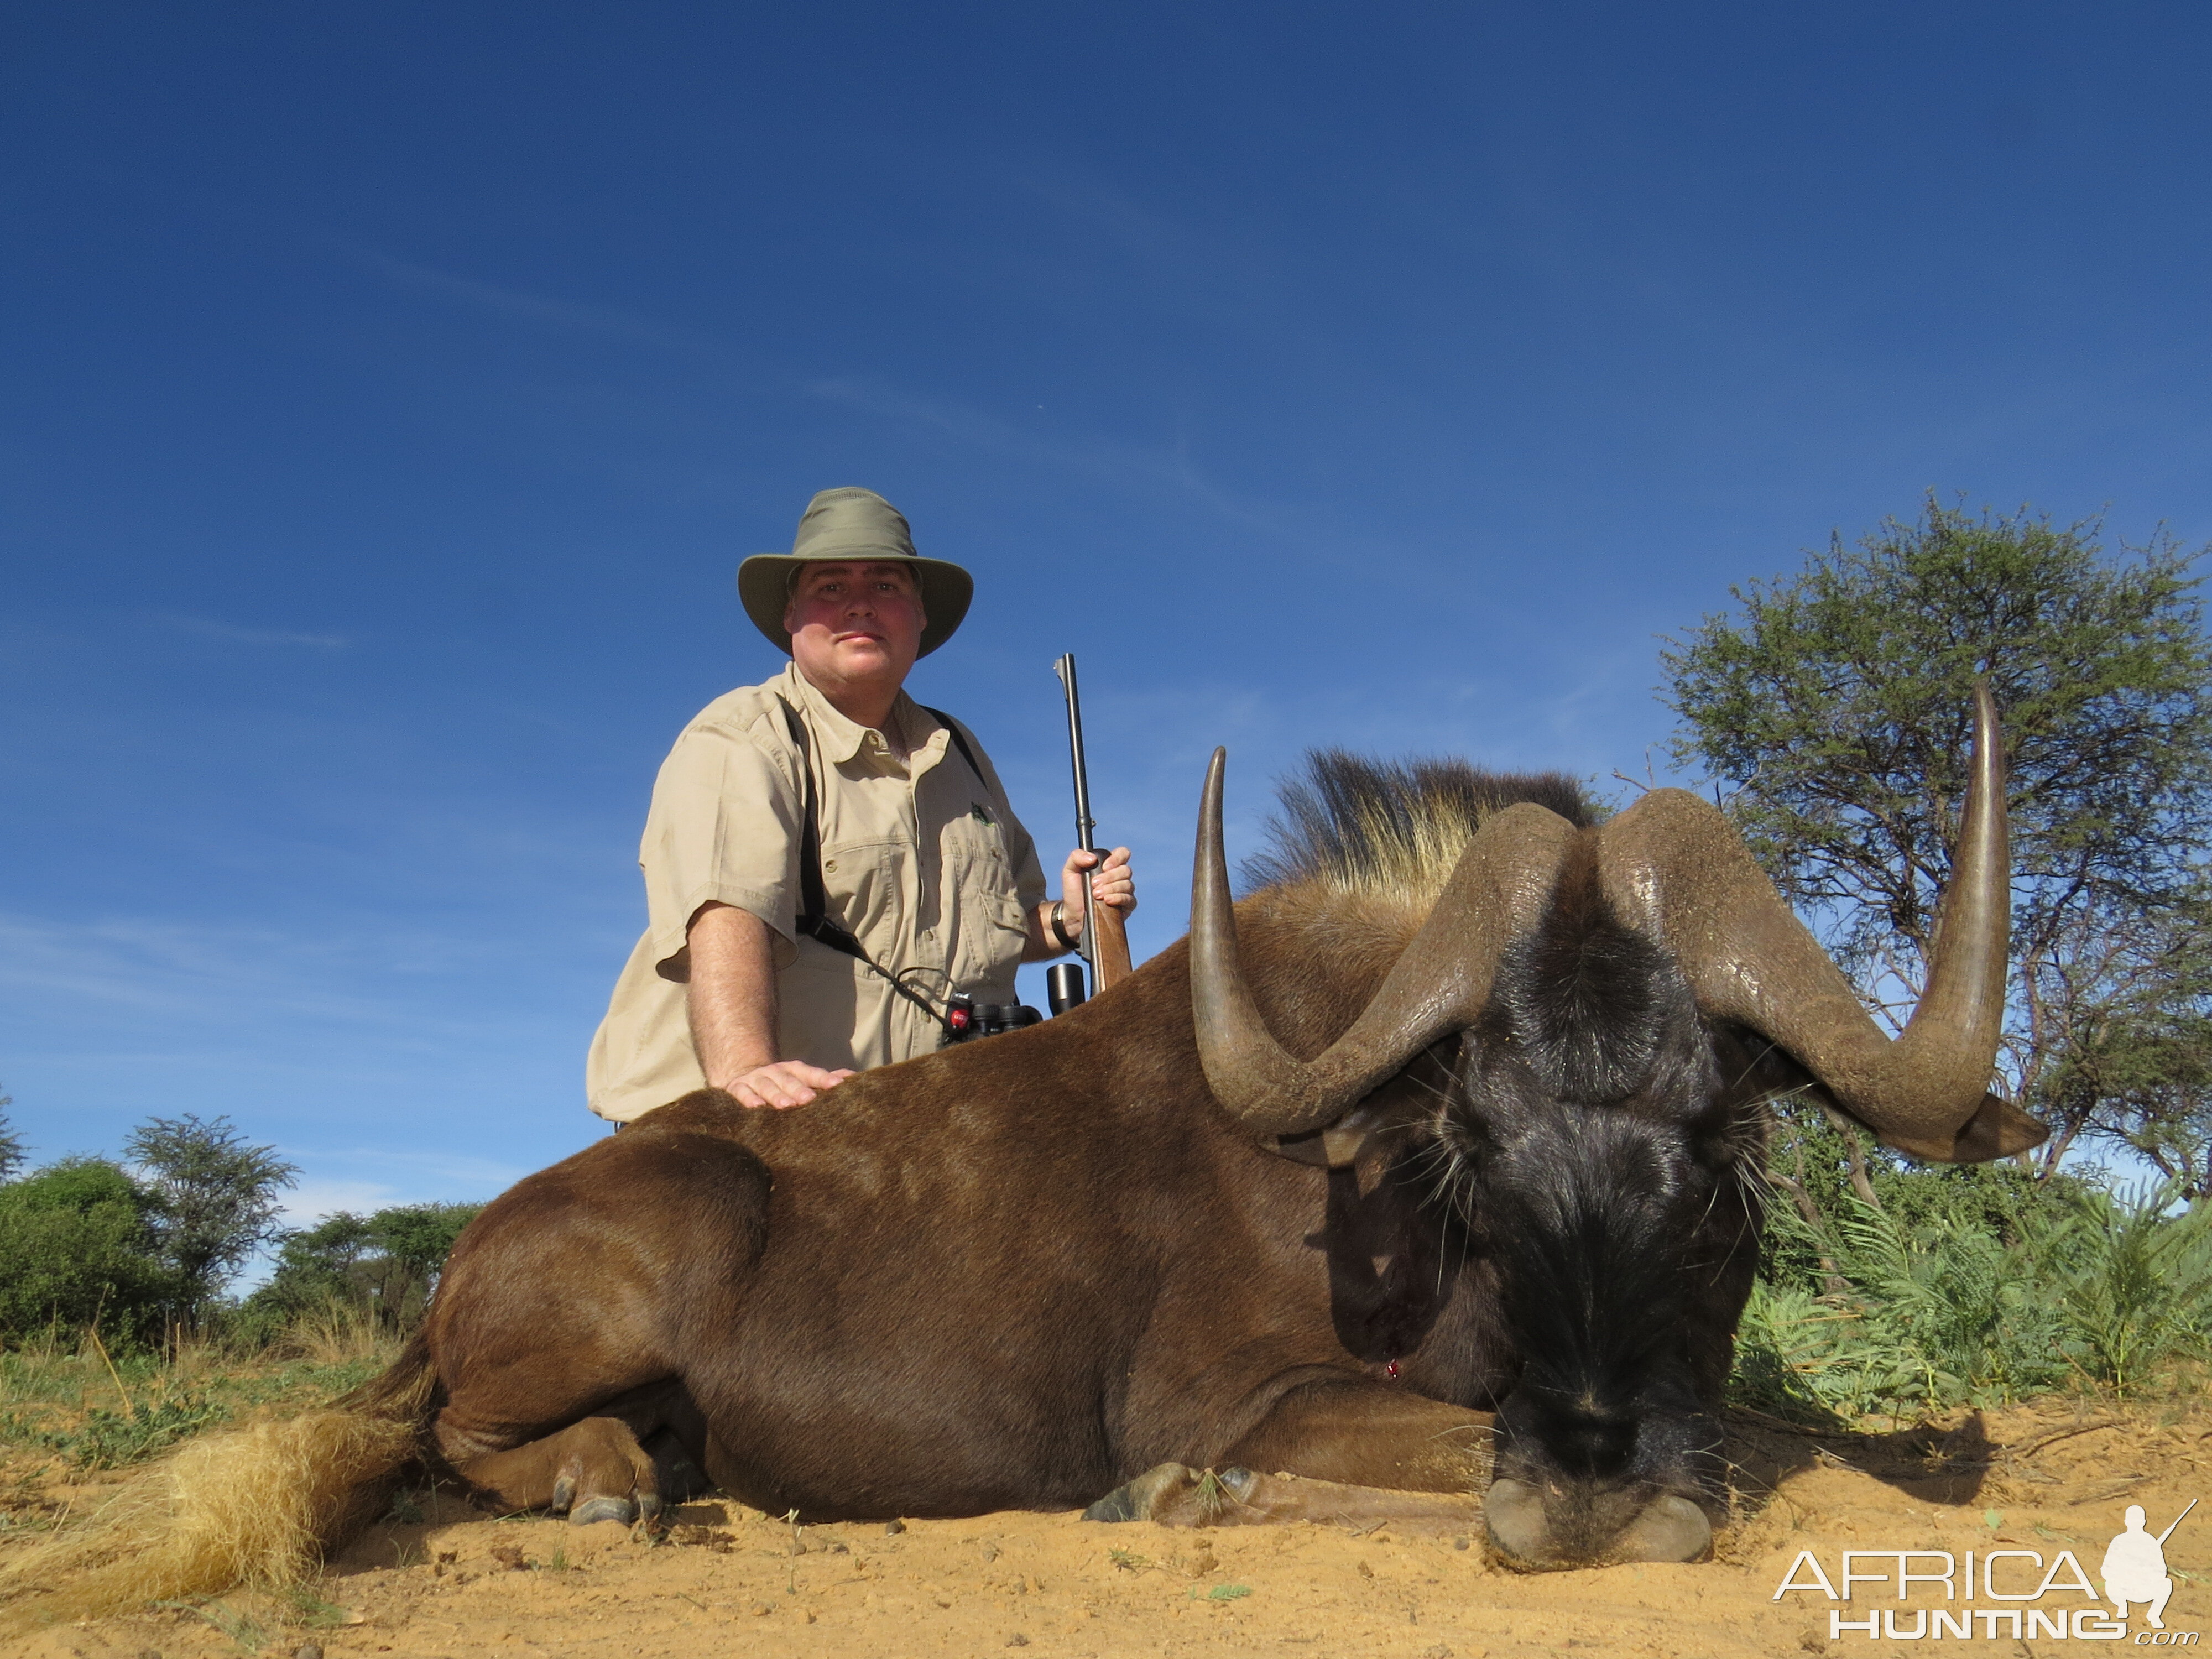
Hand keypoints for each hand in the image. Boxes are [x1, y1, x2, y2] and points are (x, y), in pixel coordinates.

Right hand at [721, 1060, 854, 1109]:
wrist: (744, 1076)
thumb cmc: (782, 1084)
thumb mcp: (802, 1079)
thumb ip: (824, 1080)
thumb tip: (855, 1078)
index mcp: (795, 1071)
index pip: (811, 1074)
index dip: (824, 1079)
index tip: (838, 1086)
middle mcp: (776, 1072)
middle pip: (789, 1080)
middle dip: (799, 1089)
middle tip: (810, 1099)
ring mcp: (756, 1079)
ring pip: (767, 1086)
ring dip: (776, 1095)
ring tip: (786, 1106)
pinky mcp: (737, 1088)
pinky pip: (742, 1093)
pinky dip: (748, 1099)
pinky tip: (756, 1108)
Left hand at [1059, 846, 1136, 937]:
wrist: (1073, 914)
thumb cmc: (1073, 891)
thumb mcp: (1069, 871)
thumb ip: (1076, 857)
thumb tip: (1092, 858)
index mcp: (1109, 865)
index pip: (1123, 853)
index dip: (1116, 858)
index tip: (1104, 867)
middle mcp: (1120, 877)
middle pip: (1125, 870)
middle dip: (1109, 877)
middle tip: (1093, 884)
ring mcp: (1125, 891)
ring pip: (1127, 884)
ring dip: (1111, 888)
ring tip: (1096, 895)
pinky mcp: (1127, 906)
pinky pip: (1129, 899)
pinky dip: (1118, 898)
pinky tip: (1107, 901)